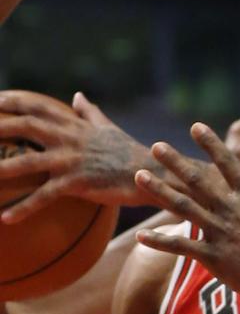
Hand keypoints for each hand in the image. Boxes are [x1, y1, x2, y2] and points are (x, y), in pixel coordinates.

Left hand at [0, 91, 153, 222]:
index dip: (11, 100)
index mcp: (74, 125)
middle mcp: (70, 138)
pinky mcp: (78, 183)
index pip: (37, 106)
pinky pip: (46, 196)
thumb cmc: (128, 151)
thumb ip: (88, 112)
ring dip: (0, 168)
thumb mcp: (107, 127)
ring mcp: (73, 160)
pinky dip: (25, 208)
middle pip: (26, 126)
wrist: (150, 173)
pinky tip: (6, 218)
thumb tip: (77, 95)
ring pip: (28, 162)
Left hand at [134, 122, 239, 305]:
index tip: (195, 127)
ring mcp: (219, 233)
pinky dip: (160, 241)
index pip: (227, 163)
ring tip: (139, 176)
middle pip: (197, 181)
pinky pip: (180, 247)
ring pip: (182, 207)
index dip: (210, 143)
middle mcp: (231, 210)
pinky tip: (141, 235)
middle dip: (174, 162)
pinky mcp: (212, 257)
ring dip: (159, 191)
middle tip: (155, 147)